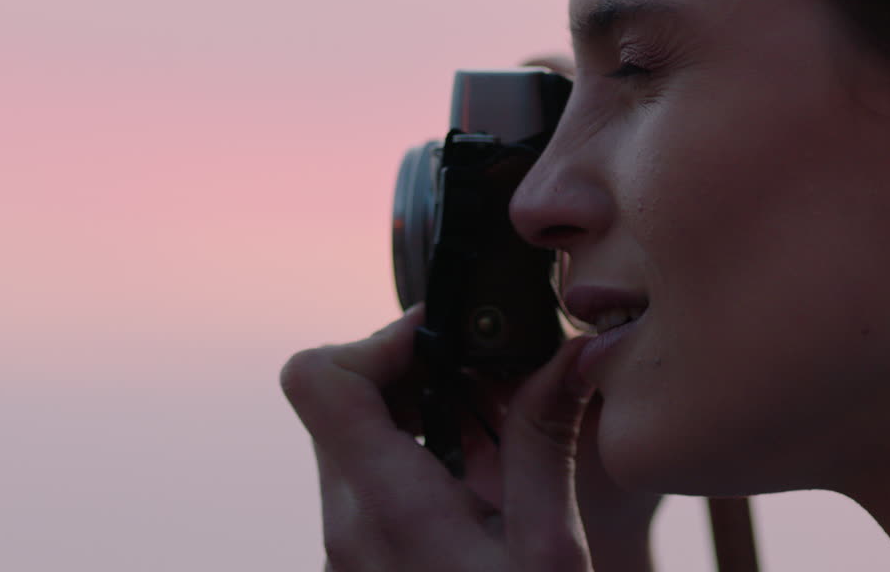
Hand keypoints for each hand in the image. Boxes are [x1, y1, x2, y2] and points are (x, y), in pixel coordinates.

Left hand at [281, 305, 601, 570]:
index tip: (450, 344)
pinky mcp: (359, 562)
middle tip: (495, 397)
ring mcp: (345, 547)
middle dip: (418, 377)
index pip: (318, 377)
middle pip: (343, 397)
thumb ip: (547, 443)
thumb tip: (571, 355)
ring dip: (422, 418)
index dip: (378, 340)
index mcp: (385, 507)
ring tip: (498, 450)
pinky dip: (419, 460)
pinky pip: (368, 481)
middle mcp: (346, 523)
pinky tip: (484, 492)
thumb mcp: (549, 553)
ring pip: (356, 437)